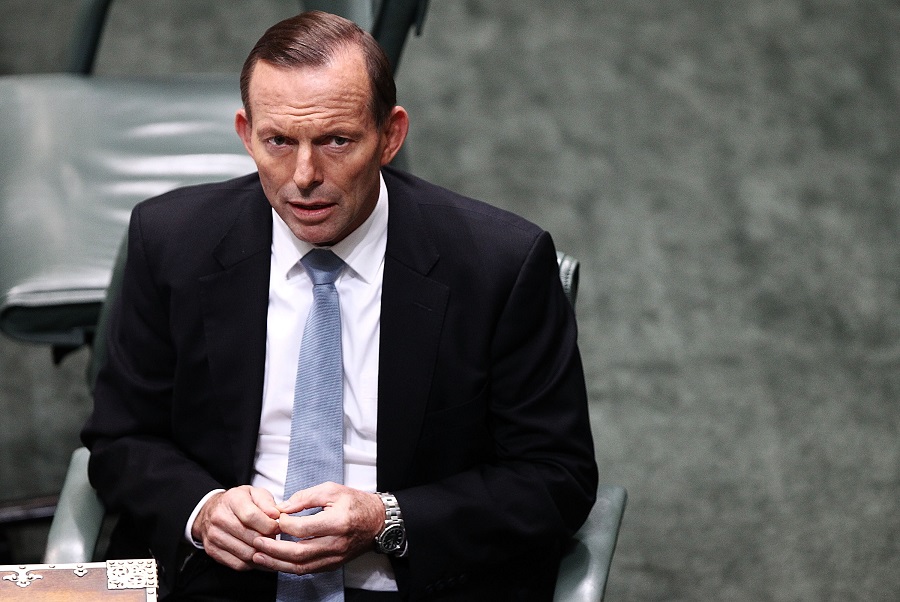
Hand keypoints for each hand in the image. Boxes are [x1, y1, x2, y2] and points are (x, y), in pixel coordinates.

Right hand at [191, 485, 280, 570]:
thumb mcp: (256, 493)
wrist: (212, 510)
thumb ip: (267, 503)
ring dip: (262, 553)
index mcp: (232, 500)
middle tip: (274, 537)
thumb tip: (276, 515)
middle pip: (250, 537)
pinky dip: (253, 563)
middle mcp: (219, 518)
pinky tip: (259, 555)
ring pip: (246, 554)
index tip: (277, 527)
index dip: (269, 525)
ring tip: (267, 545)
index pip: (251, 516)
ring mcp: (214, 536)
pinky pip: (239, 564)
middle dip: (267, 540)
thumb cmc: (240, 501)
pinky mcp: (213, 551)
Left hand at [250, 482, 383, 574]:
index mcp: (338, 522)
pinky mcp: (333, 565)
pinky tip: (275, 561)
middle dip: (273, 550)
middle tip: (256, 543)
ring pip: (301, 567)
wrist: (378, 522)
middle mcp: (336, 544)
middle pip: (299, 553)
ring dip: (276, 563)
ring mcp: (335, 558)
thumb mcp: (332, 490)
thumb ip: (305, 497)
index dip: (285, 524)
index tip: (276, 517)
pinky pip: (307, 570)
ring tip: (258, 556)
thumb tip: (282, 508)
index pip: (303, 528)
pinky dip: (288, 567)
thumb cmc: (355, 503)